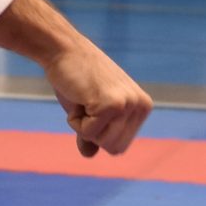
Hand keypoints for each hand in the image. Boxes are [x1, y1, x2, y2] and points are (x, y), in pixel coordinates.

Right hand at [0, 0, 151, 158]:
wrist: (62, 50)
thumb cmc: (75, 78)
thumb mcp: (89, 109)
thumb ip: (93, 133)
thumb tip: (89, 155)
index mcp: (142, 107)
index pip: (120, 146)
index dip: (98, 133)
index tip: (91, 106)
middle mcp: (141, 105)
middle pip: (114, 148)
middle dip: (92, 131)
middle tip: (86, 102)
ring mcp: (128, 104)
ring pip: (103, 142)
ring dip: (83, 125)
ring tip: (83, 98)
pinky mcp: (113, 104)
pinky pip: (88, 132)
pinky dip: (75, 119)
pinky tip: (78, 95)